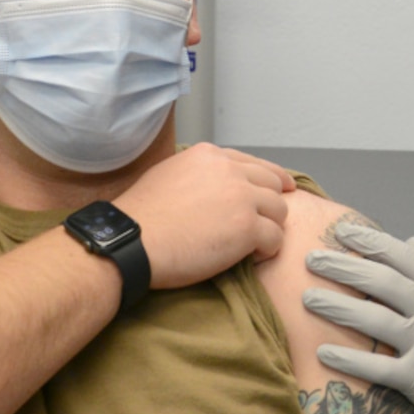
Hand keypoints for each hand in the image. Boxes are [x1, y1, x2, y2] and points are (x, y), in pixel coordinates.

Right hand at [115, 143, 294, 288]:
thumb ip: (198, 175)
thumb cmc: (141, 216)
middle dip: (271, 204)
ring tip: (252, 245)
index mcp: (209, 155)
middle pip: (271, 184)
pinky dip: (268, 250)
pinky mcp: (247, 227)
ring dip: (270, 228)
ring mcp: (241, 198)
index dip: (270, 178)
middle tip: (265, 223)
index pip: (253, 163)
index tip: (281, 188)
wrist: (131, 240)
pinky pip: (275, 238)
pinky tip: (252, 257)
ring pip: (279, 210)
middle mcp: (229, 171)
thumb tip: (212, 188)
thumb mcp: (169, 174)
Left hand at [301, 224, 413, 413]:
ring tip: (307, 298)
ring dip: (336, 306)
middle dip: (342, 267)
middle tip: (311, 259)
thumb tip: (410, 244)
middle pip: (379, 282)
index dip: (368, 241)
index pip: (400, 255)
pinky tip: (323, 352)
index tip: (340, 231)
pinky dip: (349, 360)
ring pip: (372, 320)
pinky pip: (377, 367)